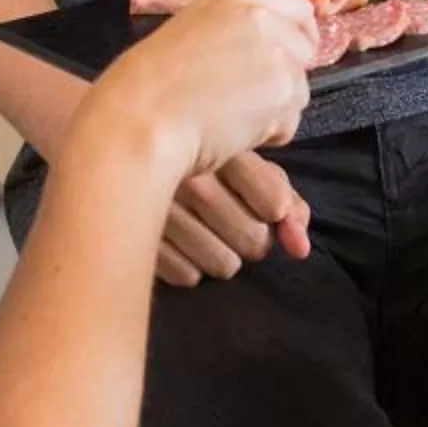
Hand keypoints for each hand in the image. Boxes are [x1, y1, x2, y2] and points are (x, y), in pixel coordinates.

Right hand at [81, 0, 316, 180]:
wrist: (142, 121)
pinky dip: (269, 133)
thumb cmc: (148, 88)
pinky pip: (290, 120)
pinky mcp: (283, 92)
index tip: (288, 55)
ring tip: (230, 117)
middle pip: (305, 49)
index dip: (298, 34)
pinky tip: (233, 132)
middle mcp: (263, 19)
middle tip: (249, 97)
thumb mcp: (190, 33)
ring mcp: (278, 54)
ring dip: (275, 109)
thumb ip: (232, 30)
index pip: (298, 7)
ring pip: (300, 89)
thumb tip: (262, 46)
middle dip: (286, 75)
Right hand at [154, 152, 312, 287]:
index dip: (275, 212)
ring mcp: (161, 211)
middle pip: (255, 241)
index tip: (263, 204)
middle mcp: (190, 179)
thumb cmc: (203, 163)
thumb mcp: (249, 168)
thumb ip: (286, 201)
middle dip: (253, 239)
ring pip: (225, 265)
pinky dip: (190, 267)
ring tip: (208, 233)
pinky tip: (182, 245)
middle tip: (234, 223)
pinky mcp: (141, 239)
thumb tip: (299, 249)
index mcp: (223, 150)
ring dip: (223, 256)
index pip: (275, 203)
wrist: (127, 153)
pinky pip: (188, 276)